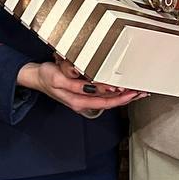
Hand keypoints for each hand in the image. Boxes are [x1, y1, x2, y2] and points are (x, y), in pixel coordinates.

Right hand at [18, 60, 142, 118]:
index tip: (130, 91)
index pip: (104, 101)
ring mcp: (84, 98)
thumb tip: (93, 85)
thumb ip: (75, 84)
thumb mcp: (59, 79)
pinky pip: (104, 95)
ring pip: (108, 99)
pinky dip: (116, 92)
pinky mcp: (84, 92)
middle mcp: (83, 101)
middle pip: (109, 102)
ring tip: (138, 91)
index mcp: (78, 101)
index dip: (118, 97)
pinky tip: (124, 89)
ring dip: (124, 96)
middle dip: (127, 98)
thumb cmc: (47, 77)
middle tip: (142, 91)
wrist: (36, 78)